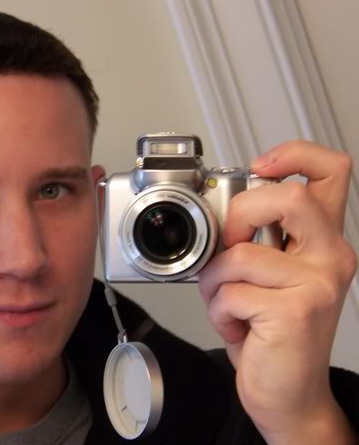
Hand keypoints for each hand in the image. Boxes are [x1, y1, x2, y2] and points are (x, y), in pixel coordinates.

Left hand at [198, 140, 356, 444]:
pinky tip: (238, 327)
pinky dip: (218, 311)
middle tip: (230, 249)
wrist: (288, 392)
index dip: (294, 154)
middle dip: (239, 216)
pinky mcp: (294, 312)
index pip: (330, 172)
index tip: (260, 165)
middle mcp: (331, 257)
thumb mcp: (269, 276)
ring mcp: (317, 284)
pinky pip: (229, 292)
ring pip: (237, 254)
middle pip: (289, 197)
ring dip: (215, 284)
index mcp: (323, 241)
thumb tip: (221, 212)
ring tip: (232, 306)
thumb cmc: (272, 331)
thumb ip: (257, 239)